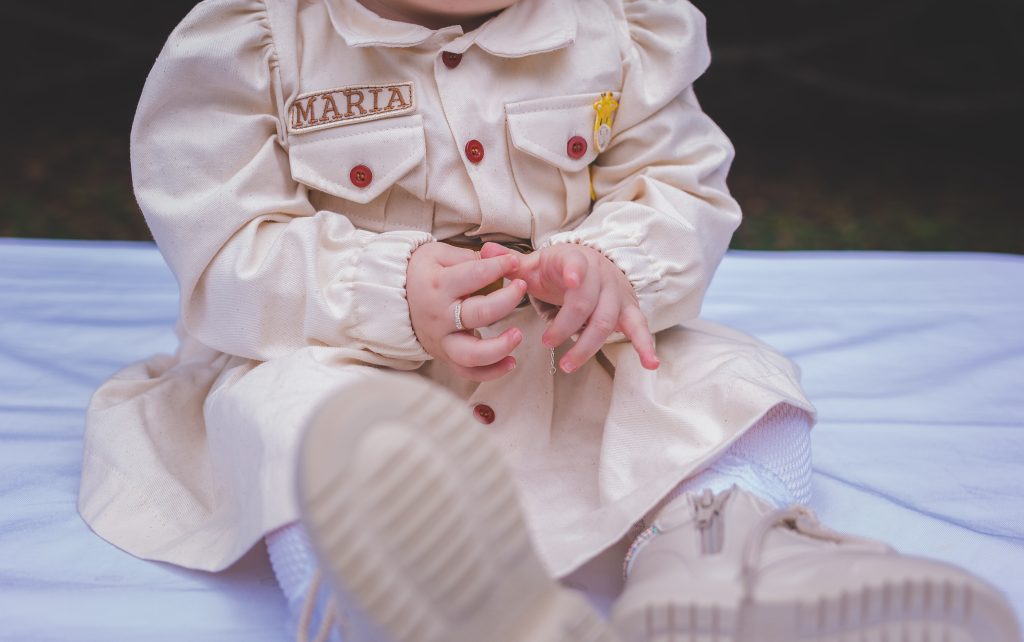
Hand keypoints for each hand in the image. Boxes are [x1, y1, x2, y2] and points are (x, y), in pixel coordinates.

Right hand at [407, 242, 526, 381]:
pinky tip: (510, 362)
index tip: (514, 262)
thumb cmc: (421, 275)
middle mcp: (440, 316)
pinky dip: (491, 372)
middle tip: (521, 288)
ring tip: (517, 334)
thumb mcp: (436, 255)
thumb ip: (467, 257)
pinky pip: (469, 372)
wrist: (392, 300)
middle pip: (478, 314)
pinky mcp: (446, 356)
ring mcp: (442, 340)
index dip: (498, 267)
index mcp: (438, 286)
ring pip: (472, 353)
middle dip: (506, 301)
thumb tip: (497, 260)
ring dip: (500, 347)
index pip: (474, 275)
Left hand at [480, 242, 658, 372]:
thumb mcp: (534, 263)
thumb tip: (485, 252)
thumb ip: (510, 262)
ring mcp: (616, 294)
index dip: (576, 272)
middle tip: (546, 343)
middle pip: (588, 302)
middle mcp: (600, 275)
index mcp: (574, 259)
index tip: (572, 281)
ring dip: (588, 345)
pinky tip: (650, 364)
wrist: (593, 265)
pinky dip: (645, 345)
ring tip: (567, 365)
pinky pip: (639, 328)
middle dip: (568, 326)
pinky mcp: (628, 311)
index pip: (577, 263)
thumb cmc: (558, 269)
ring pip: (607, 321)